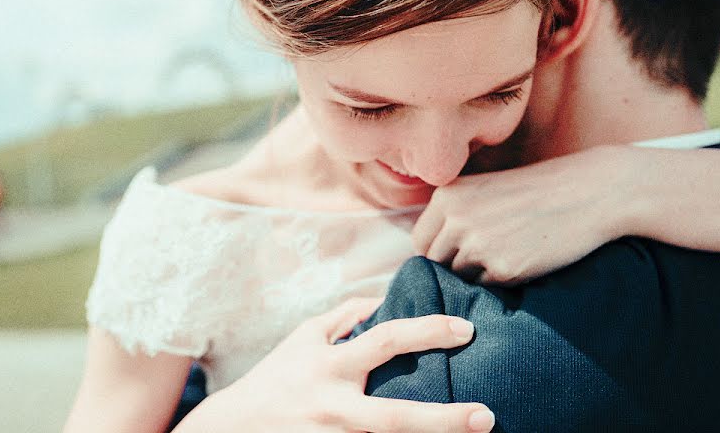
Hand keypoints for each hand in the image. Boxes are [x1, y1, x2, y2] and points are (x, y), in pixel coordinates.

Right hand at [176, 297, 495, 432]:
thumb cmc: (275, 378)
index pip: (388, 339)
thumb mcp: (304, 337)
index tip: (466, 330)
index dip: (430, 331)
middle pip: (396, 418)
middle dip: (444, 420)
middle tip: (487, 416)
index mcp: (331, 366)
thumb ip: (345, 316)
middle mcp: (334, 407)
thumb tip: (385, 300)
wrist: (231, 430)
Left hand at [414, 145, 637, 284]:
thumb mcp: (484, 189)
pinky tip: (526, 260)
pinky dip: (503, 281)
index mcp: (446, 196)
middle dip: (455, 267)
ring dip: (480, 275)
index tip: (457, 254)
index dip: (438, 252)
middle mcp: (455, 220)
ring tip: (510, 252)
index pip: (421, 242)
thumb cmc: (536, 191)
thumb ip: (453, 215)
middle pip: (436, 263)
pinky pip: (489, 288)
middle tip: (487, 258)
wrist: (588, 192)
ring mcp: (478, 245)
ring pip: (461, 278)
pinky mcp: (504, 268)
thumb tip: (426, 254)